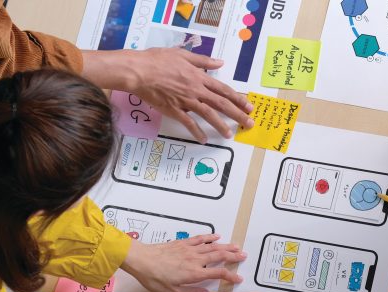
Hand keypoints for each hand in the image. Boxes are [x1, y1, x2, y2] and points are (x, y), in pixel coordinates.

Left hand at [121, 234, 246, 291]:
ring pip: (212, 246)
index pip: (218, 273)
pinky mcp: (182, 243)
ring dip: (225, 246)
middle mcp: (195, 260)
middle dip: (233, 256)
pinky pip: (200, 239)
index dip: (230, 276)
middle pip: (219, 256)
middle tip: (244, 256)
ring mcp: (189, 249)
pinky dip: (210, 237)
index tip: (238, 279)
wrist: (141, 260)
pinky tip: (217, 236)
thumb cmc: (154, 278)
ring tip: (236, 246)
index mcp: (194, 274)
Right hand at [123, 48, 252, 141]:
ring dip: (220, 125)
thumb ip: (203, 60)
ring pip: (208, 115)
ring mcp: (186, 101)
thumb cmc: (158, 60)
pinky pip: (188, 123)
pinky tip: (203, 140)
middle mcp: (196, 90)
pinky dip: (196, 132)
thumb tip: (220, 62)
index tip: (249, 106)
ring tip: (229, 134)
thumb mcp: (183, 55)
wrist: (139, 71)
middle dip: (237, 114)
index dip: (238, 98)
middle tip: (248, 123)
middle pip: (221, 104)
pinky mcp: (174, 110)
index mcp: (199, 77)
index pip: (223, 90)